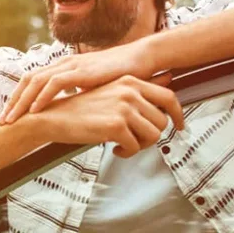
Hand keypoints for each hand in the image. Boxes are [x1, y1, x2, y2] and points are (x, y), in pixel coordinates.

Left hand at [0, 40, 156, 124]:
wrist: (141, 60)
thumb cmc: (120, 75)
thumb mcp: (93, 86)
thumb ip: (79, 95)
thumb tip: (70, 109)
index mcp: (64, 67)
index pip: (32, 80)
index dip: (19, 97)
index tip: (10, 115)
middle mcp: (63, 63)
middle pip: (28, 80)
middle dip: (13, 101)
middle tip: (3, 121)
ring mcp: (71, 65)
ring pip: (37, 81)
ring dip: (22, 101)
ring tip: (13, 119)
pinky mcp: (82, 70)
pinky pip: (56, 83)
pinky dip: (43, 96)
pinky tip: (35, 110)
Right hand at [29, 74, 182, 157]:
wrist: (53, 116)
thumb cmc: (81, 109)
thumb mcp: (110, 93)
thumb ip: (135, 93)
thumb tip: (165, 86)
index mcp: (130, 82)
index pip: (169, 98)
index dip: (178, 115)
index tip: (180, 127)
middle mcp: (130, 91)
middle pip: (162, 122)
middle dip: (150, 136)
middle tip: (134, 140)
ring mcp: (124, 107)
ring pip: (153, 136)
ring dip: (140, 145)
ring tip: (123, 144)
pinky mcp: (116, 125)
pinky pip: (136, 147)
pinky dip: (127, 152)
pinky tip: (115, 149)